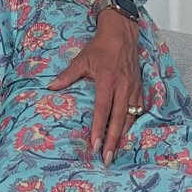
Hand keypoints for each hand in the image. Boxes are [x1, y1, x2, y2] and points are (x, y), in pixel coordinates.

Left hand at [49, 10, 144, 165]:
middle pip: (118, 119)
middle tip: (107, 158)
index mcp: (107, 79)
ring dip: (123, 135)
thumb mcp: (82, 59)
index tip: (95, 144)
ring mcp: (133, 88)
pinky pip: (138, 110)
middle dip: (113, 140)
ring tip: (116, 151)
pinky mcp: (140, 88)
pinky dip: (133, 123)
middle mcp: (123, 86)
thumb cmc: (101, 47)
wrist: (122, 33)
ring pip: (131, 117)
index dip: (98, 128)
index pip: (102, 109)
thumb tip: (50, 87)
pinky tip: (127, 134)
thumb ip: (67, 76)